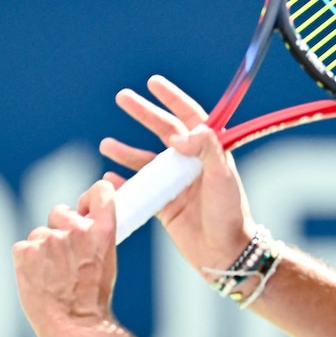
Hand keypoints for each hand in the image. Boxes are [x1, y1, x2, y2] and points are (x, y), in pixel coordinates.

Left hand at [13, 180, 119, 336]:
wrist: (76, 327)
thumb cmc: (93, 300)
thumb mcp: (107, 261)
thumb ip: (94, 236)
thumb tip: (80, 219)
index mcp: (103, 230)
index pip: (99, 191)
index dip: (89, 198)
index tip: (84, 208)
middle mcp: (77, 229)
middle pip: (60, 212)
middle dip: (59, 229)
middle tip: (64, 259)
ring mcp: (50, 239)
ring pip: (39, 234)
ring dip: (42, 250)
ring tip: (52, 278)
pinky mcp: (26, 250)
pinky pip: (23, 247)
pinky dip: (26, 262)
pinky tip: (38, 281)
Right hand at [98, 75, 255, 277]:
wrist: (225, 253)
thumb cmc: (229, 214)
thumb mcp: (221, 177)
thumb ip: (205, 149)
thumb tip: (179, 133)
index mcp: (210, 152)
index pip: (191, 117)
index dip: (173, 98)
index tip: (154, 83)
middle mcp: (191, 164)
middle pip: (164, 131)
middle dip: (144, 113)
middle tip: (122, 97)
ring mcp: (176, 184)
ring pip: (146, 160)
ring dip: (127, 151)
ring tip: (106, 144)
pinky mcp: (165, 205)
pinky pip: (140, 189)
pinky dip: (124, 183)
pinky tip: (109, 178)